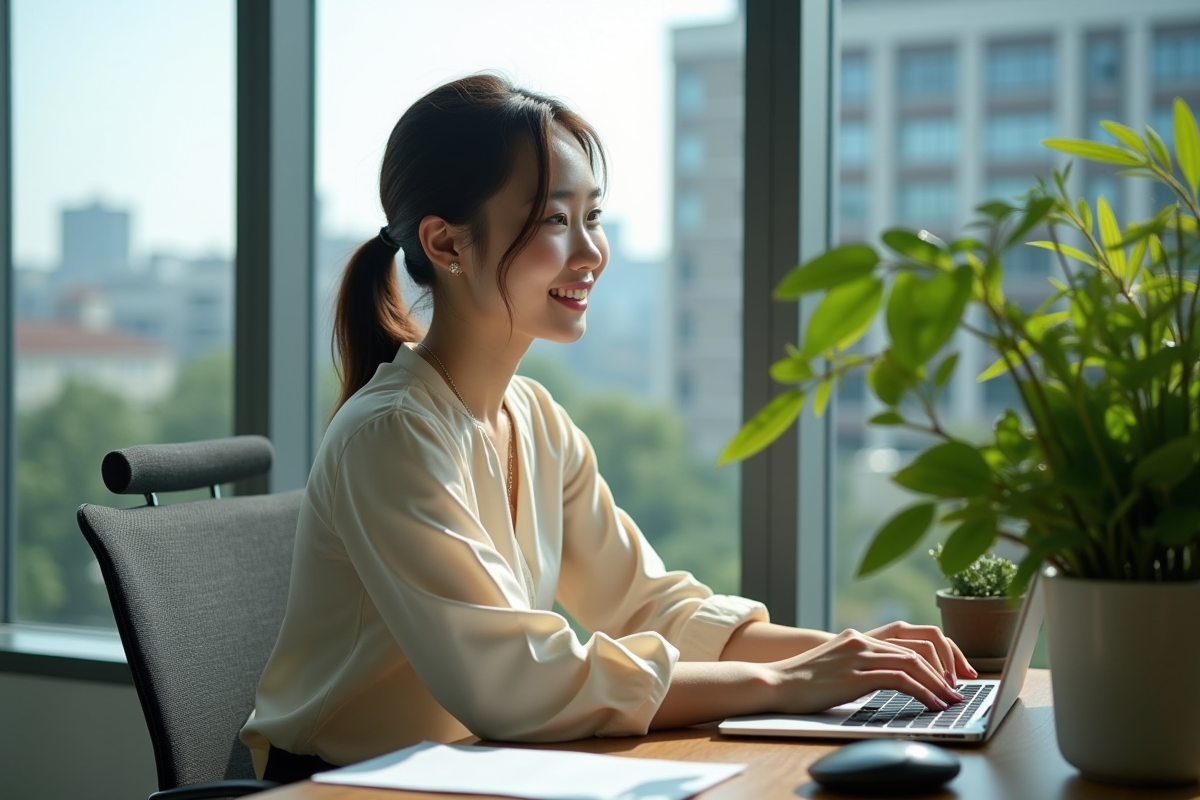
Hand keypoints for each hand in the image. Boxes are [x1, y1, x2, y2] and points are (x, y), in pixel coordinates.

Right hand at [766, 629, 964, 714]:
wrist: (775, 683)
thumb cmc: (804, 682)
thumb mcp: (838, 666)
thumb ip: (863, 664)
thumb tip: (895, 680)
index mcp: (860, 636)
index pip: (912, 635)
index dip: (940, 652)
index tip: (954, 672)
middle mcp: (863, 640)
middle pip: (920, 645)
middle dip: (948, 667)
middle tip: (960, 689)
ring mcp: (859, 655)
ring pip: (914, 662)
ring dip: (939, 683)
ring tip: (951, 701)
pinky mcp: (856, 674)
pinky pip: (901, 680)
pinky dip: (923, 692)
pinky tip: (932, 704)